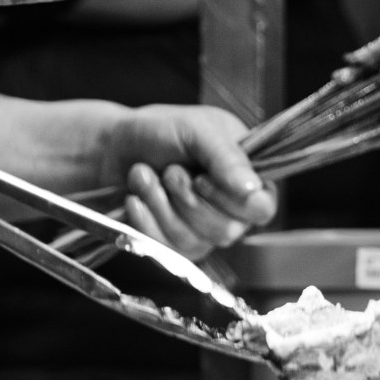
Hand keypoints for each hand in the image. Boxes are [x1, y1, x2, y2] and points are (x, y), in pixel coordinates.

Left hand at [101, 104, 276, 257]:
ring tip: (147, 176)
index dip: (231, 200)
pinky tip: (136, 198)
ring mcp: (205, 230)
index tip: (201, 178)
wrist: (118, 146)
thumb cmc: (162, 130)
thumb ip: (227, 158)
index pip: (261, 208)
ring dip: (161, 205)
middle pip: (226, 230)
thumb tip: (252, 188)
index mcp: (249, 175)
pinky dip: (145, 221)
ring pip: (193, 241)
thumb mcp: (197, 130)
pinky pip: (167, 249)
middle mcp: (233, 208)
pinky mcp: (177, 244)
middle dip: (186, 198)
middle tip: (170, 170)